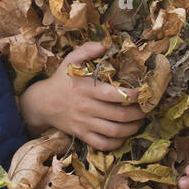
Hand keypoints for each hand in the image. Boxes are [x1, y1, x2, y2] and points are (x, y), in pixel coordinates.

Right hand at [18, 41, 145, 148]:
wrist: (42, 103)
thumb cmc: (61, 80)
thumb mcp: (70, 60)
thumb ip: (87, 49)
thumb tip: (105, 45)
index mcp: (86, 88)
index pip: (114, 94)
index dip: (133, 95)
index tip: (143, 93)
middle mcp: (86, 107)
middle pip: (119, 115)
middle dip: (138, 114)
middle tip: (146, 109)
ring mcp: (83, 123)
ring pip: (114, 131)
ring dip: (131, 129)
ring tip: (139, 122)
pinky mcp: (81, 134)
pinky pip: (101, 144)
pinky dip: (116, 144)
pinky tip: (123, 136)